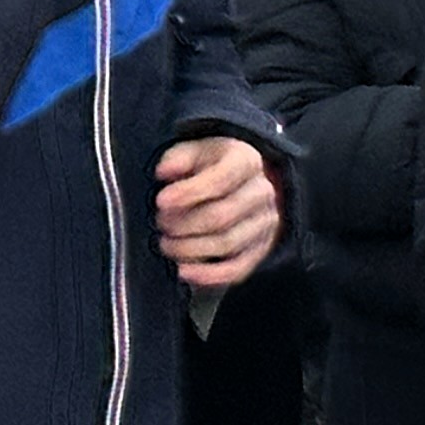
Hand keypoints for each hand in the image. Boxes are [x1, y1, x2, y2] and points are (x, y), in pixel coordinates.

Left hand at [155, 133, 280, 289]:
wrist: (247, 182)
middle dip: (184, 224)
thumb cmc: (214, 165)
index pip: (219, 180)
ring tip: (167, 245)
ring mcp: (264, 224)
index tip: (161, 201)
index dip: (188, 193)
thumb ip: (178, 158)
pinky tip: (184, 272)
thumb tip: (163, 171)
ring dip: (190, 249)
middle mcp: (261, 193)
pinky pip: (237, 269)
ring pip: (227, 244)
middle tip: (160, 224)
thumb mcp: (196, 150)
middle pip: (222, 216)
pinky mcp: (261, 250)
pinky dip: (209, 275)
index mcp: (246, 161)